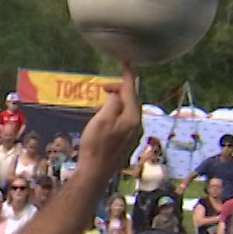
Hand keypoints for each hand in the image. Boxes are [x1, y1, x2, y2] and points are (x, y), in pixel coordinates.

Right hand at [74, 63, 142, 178]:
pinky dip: (116, 111)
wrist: (95, 172)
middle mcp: (137, 124)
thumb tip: (117, 94)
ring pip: (128, 109)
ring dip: (116, 101)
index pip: (132, 90)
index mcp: (132, 117)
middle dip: (119, 89)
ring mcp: (133, 134)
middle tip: (102, 87)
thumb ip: (113, 102)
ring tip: (101, 101)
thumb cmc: (96, 145)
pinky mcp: (126, 141)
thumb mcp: (102, 119)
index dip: (128, 74)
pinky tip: (105, 116)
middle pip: (131, 99)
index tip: (126, 61)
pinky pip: (124, 119)